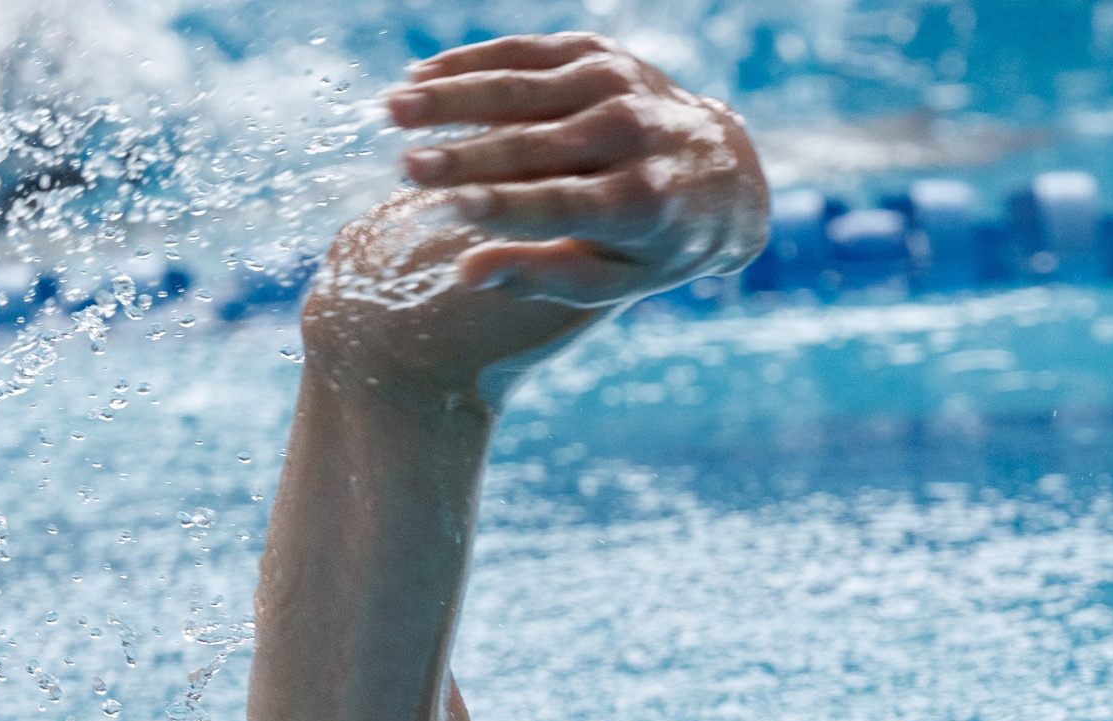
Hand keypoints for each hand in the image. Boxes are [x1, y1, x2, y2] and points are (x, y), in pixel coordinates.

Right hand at [390, 33, 766, 303]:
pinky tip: (421, 76)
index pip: (564, 202)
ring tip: (393, 110)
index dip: (508, 206)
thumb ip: (541, 277)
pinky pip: (525, 51)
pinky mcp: (598, 51)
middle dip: (466, 155)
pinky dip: (472, 63)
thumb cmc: (652, 242)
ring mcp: (617, 83)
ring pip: (522, 87)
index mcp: (642, 201)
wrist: (719, 169)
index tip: (452, 208)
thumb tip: (467, 274)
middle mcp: (633, 133)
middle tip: (403, 168)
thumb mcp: (610, 278)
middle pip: (536, 144)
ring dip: (453, 97)